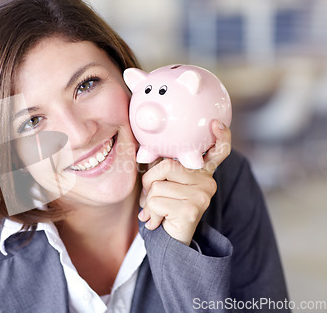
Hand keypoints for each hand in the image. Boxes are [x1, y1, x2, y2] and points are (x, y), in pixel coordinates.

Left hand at [138, 120, 231, 244]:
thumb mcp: (165, 185)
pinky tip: (159, 222)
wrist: (174, 243)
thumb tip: (146, 154)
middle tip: (151, 199)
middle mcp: (207, 181)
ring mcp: (202, 194)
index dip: (220, 136)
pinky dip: (150, 213)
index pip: (217, 151)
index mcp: (202, 173)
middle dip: (149, 182)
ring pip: (157, 185)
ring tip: (157, 212)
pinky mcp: (193, 208)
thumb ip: (163, 169)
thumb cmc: (166, 210)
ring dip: (149, 202)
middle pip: (166, 166)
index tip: (215, 124)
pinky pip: (156, 201)